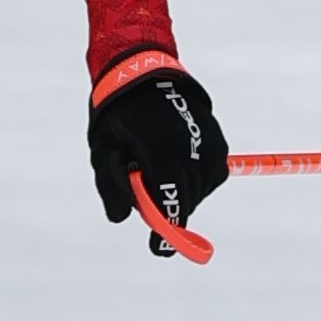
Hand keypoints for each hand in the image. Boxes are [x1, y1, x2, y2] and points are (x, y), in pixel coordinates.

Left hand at [88, 57, 229, 252]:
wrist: (142, 72)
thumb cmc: (117, 114)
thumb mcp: (103, 150)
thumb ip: (111, 187)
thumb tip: (122, 218)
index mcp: (161, 151)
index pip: (171, 204)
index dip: (166, 233)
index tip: (158, 248)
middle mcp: (190, 148)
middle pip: (186, 201)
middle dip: (166, 208)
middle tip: (143, 191)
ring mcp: (208, 142)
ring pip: (200, 189)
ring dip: (181, 191)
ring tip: (157, 167)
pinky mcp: (218, 138)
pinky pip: (211, 174)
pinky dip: (195, 178)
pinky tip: (175, 163)